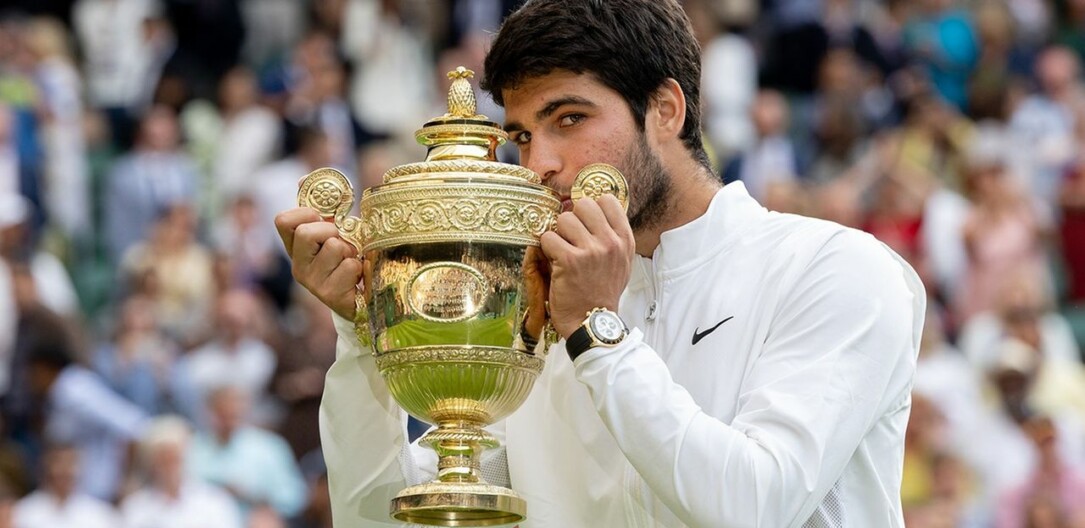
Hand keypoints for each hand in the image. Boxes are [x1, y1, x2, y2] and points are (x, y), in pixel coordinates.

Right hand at [274, 207, 362, 319]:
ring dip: (350, 249)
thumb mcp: (334, 231)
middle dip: (331, 231)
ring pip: (334, 247)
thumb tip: (302, 179)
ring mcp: (312, 282)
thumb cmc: (347, 257)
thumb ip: (322, 209)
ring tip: (351, 259)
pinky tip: (357, 276)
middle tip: (341, 241)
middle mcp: (298, 266)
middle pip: (306, 232)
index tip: (321, 218)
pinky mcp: (329, 295)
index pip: (283, 220)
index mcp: (295, 247)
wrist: (364, 296)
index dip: (304, 213)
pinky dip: (360, 266)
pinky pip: (350, 265)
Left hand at [540, 195, 633, 337]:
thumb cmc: (603, 293)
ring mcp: (591, 250)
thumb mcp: (621, 262)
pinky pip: (548, 237)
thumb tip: (596, 211)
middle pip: (583, 204)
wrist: (593, 323)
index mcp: (625, 240)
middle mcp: (611, 242)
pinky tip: (554, 263)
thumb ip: (613, 236)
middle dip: (572, 218)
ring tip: (562, 252)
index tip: (584, 223)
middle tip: (570, 238)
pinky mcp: (569, 260)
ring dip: (558, 234)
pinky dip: (546, 249)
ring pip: (564, 219)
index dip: (591, 208)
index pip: (607, 200)